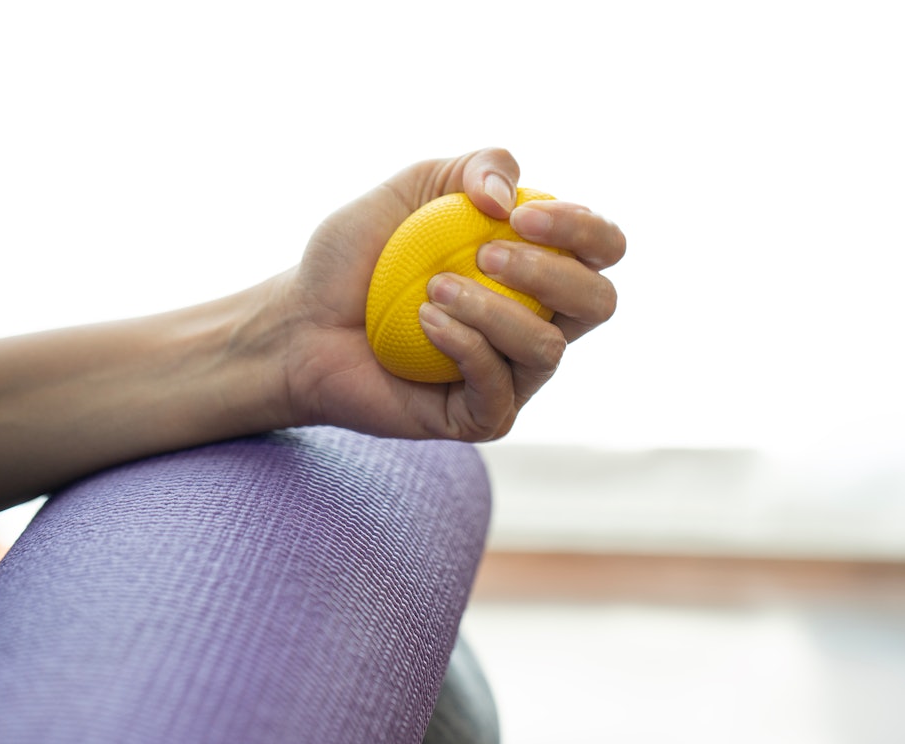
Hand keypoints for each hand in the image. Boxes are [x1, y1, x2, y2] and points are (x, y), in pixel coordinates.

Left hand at [279, 148, 624, 440]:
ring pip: (549, 350)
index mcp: (537, 265)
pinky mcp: (480, 415)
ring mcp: (513, 372)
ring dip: (494, 312)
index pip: (602, 248)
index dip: (582, 228)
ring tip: (433, 290)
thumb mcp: (412, 188)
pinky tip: (425, 322)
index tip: (520, 215)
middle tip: (485, 255)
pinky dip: (466, 347)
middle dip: (551, 274)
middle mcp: (538, 320)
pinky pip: (499, 388)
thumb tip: (511, 197)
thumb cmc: (360, 257)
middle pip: (599, 302)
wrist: (301, 322)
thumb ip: (473, 166)